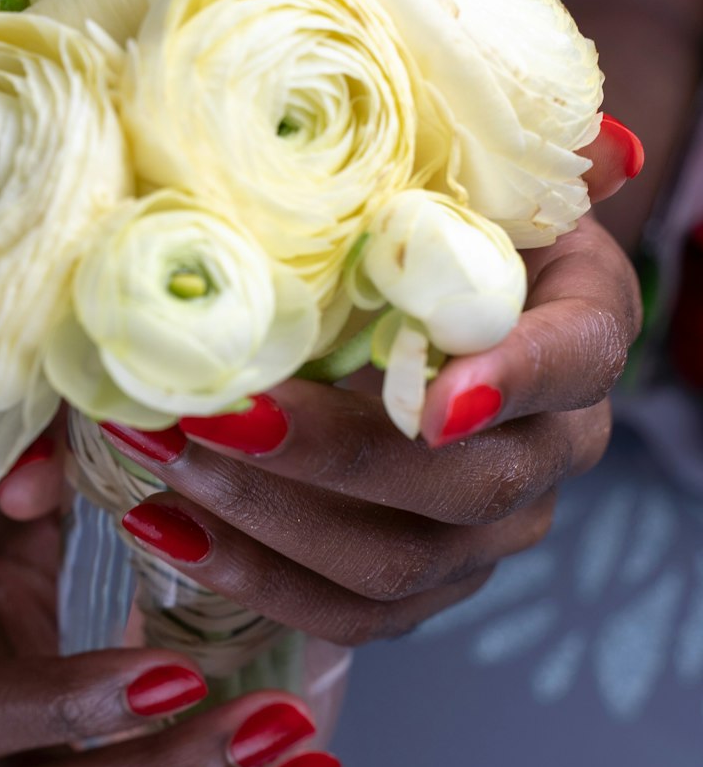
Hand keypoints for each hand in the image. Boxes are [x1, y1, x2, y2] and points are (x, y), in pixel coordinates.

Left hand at [0, 122, 640, 645]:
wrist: (419, 310)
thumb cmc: (430, 226)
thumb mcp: (455, 176)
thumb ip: (497, 166)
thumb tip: (605, 150)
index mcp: (581, 333)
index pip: (574, 360)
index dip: (512, 383)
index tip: (437, 401)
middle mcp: (553, 450)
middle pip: (464, 487)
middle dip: (323, 456)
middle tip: (213, 411)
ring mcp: (490, 534)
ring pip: (393, 564)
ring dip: (263, 517)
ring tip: (161, 457)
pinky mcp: (426, 586)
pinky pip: (348, 616)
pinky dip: (250, 576)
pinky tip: (166, 527)